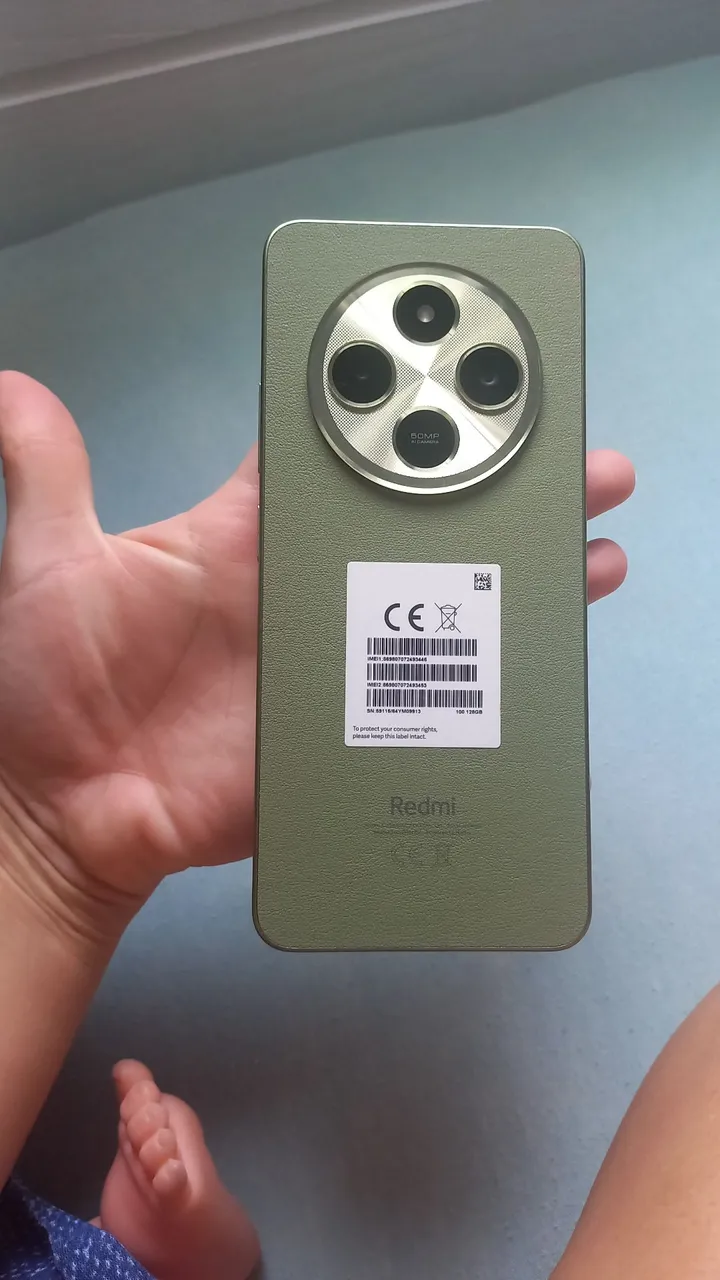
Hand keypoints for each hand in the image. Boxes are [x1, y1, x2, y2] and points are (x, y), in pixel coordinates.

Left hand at [0, 373, 633, 937]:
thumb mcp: (48, 566)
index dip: (393, 406)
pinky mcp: (346, 731)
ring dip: (521, 573)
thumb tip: (16, 387)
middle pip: (421, 522)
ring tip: (590, 543)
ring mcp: (333, 661)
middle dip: (500, 483)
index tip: (454, 366)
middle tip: (572, 453)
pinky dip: (494, 679)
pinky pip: (431, 700)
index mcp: (247, 533)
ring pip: (445, 603)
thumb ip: (51, 476)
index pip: (335, 451)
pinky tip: (546, 656)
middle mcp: (305, 587)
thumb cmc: (50, 689)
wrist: (64, 813)